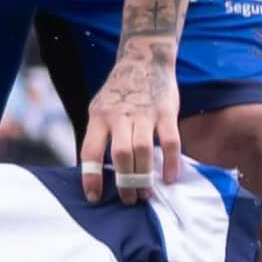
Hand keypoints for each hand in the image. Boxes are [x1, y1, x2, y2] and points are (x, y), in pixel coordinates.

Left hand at [79, 43, 183, 204]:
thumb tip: (96, 170)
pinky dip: (171, 162)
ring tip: (146, 194)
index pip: (90, 150)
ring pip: (143, 150)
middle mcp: (119, 115)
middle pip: (121, 154)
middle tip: (128, 200)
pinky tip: (169, 178)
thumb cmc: (119, 93)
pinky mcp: (166, 112)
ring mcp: (144, 113)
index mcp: (98, 116)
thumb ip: (100, 135)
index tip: (93, 197)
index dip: (91, 176)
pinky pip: (171, 141)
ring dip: (145, 176)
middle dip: (124, 181)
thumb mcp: (100, 109)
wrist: (143, 61)